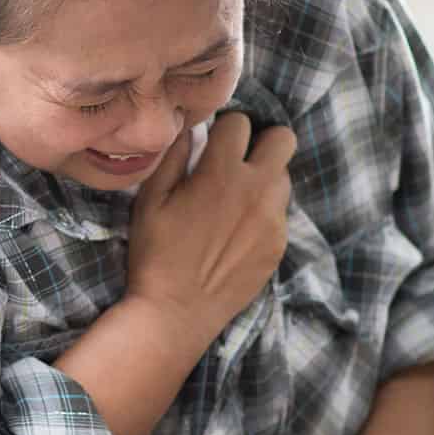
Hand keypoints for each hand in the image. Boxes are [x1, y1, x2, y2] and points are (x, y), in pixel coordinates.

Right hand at [125, 114, 294, 350]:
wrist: (177, 312)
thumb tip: (189, 127)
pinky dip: (263, 212)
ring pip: (284, 177)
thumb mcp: (149, 200)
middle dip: (262, 142)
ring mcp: (273, 220)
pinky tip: (237, 232)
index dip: (224, 129)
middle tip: (237, 161)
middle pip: (284, 139)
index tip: (213, 144)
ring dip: (264, 178)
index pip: (240, 122)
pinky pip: (280, 212)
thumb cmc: (156, 254)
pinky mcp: (279, 245)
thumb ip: (173, 156)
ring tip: (236, 200)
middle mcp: (256, 190)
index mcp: (221, 173)